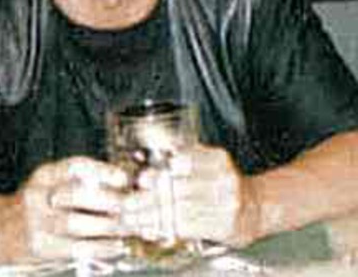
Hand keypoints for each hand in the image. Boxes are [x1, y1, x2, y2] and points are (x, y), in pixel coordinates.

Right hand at [0, 156, 129, 261]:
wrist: (0, 229)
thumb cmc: (37, 205)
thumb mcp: (52, 184)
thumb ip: (81, 183)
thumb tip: (123, 186)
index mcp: (44, 175)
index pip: (74, 166)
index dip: (101, 171)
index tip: (124, 178)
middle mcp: (38, 195)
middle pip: (77, 195)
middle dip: (109, 201)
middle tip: (132, 206)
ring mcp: (36, 222)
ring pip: (77, 223)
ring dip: (108, 227)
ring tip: (128, 226)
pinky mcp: (40, 247)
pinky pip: (75, 248)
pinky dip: (100, 247)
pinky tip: (116, 245)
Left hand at [130, 145, 260, 248]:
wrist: (257, 207)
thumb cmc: (224, 184)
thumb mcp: (207, 162)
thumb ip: (183, 157)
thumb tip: (149, 161)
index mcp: (217, 159)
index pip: (182, 165)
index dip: (159, 174)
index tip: (140, 181)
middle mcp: (224, 179)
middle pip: (178, 189)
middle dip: (149, 198)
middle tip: (128, 204)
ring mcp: (227, 203)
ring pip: (180, 210)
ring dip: (152, 216)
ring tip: (133, 219)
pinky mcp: (226, 226)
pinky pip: (189, 227)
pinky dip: (167, 228)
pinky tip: (153, 228)